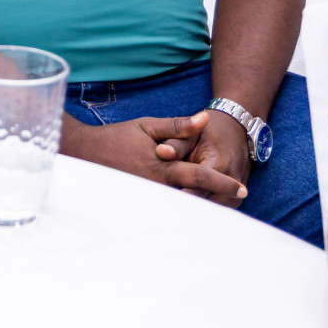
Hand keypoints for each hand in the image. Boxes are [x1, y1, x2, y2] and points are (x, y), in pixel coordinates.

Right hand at [65, 113, 247, 205]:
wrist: (85, 153)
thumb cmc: (118, 137)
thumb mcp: (147, 125)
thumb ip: (178, 125)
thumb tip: (204, 119)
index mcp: (163, 166)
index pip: (200, 176)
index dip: (223, 183)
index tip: (242, 188)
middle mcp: (158, 186)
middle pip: (196, 198)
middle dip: (218, 202)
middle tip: (239, 202)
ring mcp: (149, 197)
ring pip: (182, 205)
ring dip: (202, 205)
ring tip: (223, 208)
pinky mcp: (141, 202)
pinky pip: (167, 207)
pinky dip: (182, 207)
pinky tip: (192, 206)